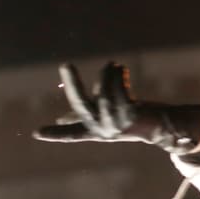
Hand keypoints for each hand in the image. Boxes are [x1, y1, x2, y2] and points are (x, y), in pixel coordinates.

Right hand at [33, 61, 199, 154]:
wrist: (163, 127)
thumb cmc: (131, 119)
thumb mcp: (106, 116)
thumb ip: (87, 115)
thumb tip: (62, 119)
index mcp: (95, 131)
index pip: (72, 134)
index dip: (56, 133)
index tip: (37, 133)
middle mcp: (104, 130)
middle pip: (83, 107)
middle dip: (74, 85)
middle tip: (66, 64)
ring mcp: (119, 125)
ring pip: (104, 95)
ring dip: (107, 76)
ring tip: (111, 65)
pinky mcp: (132, 115)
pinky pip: (120, 92)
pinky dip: (117, 77)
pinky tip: (118, 67)